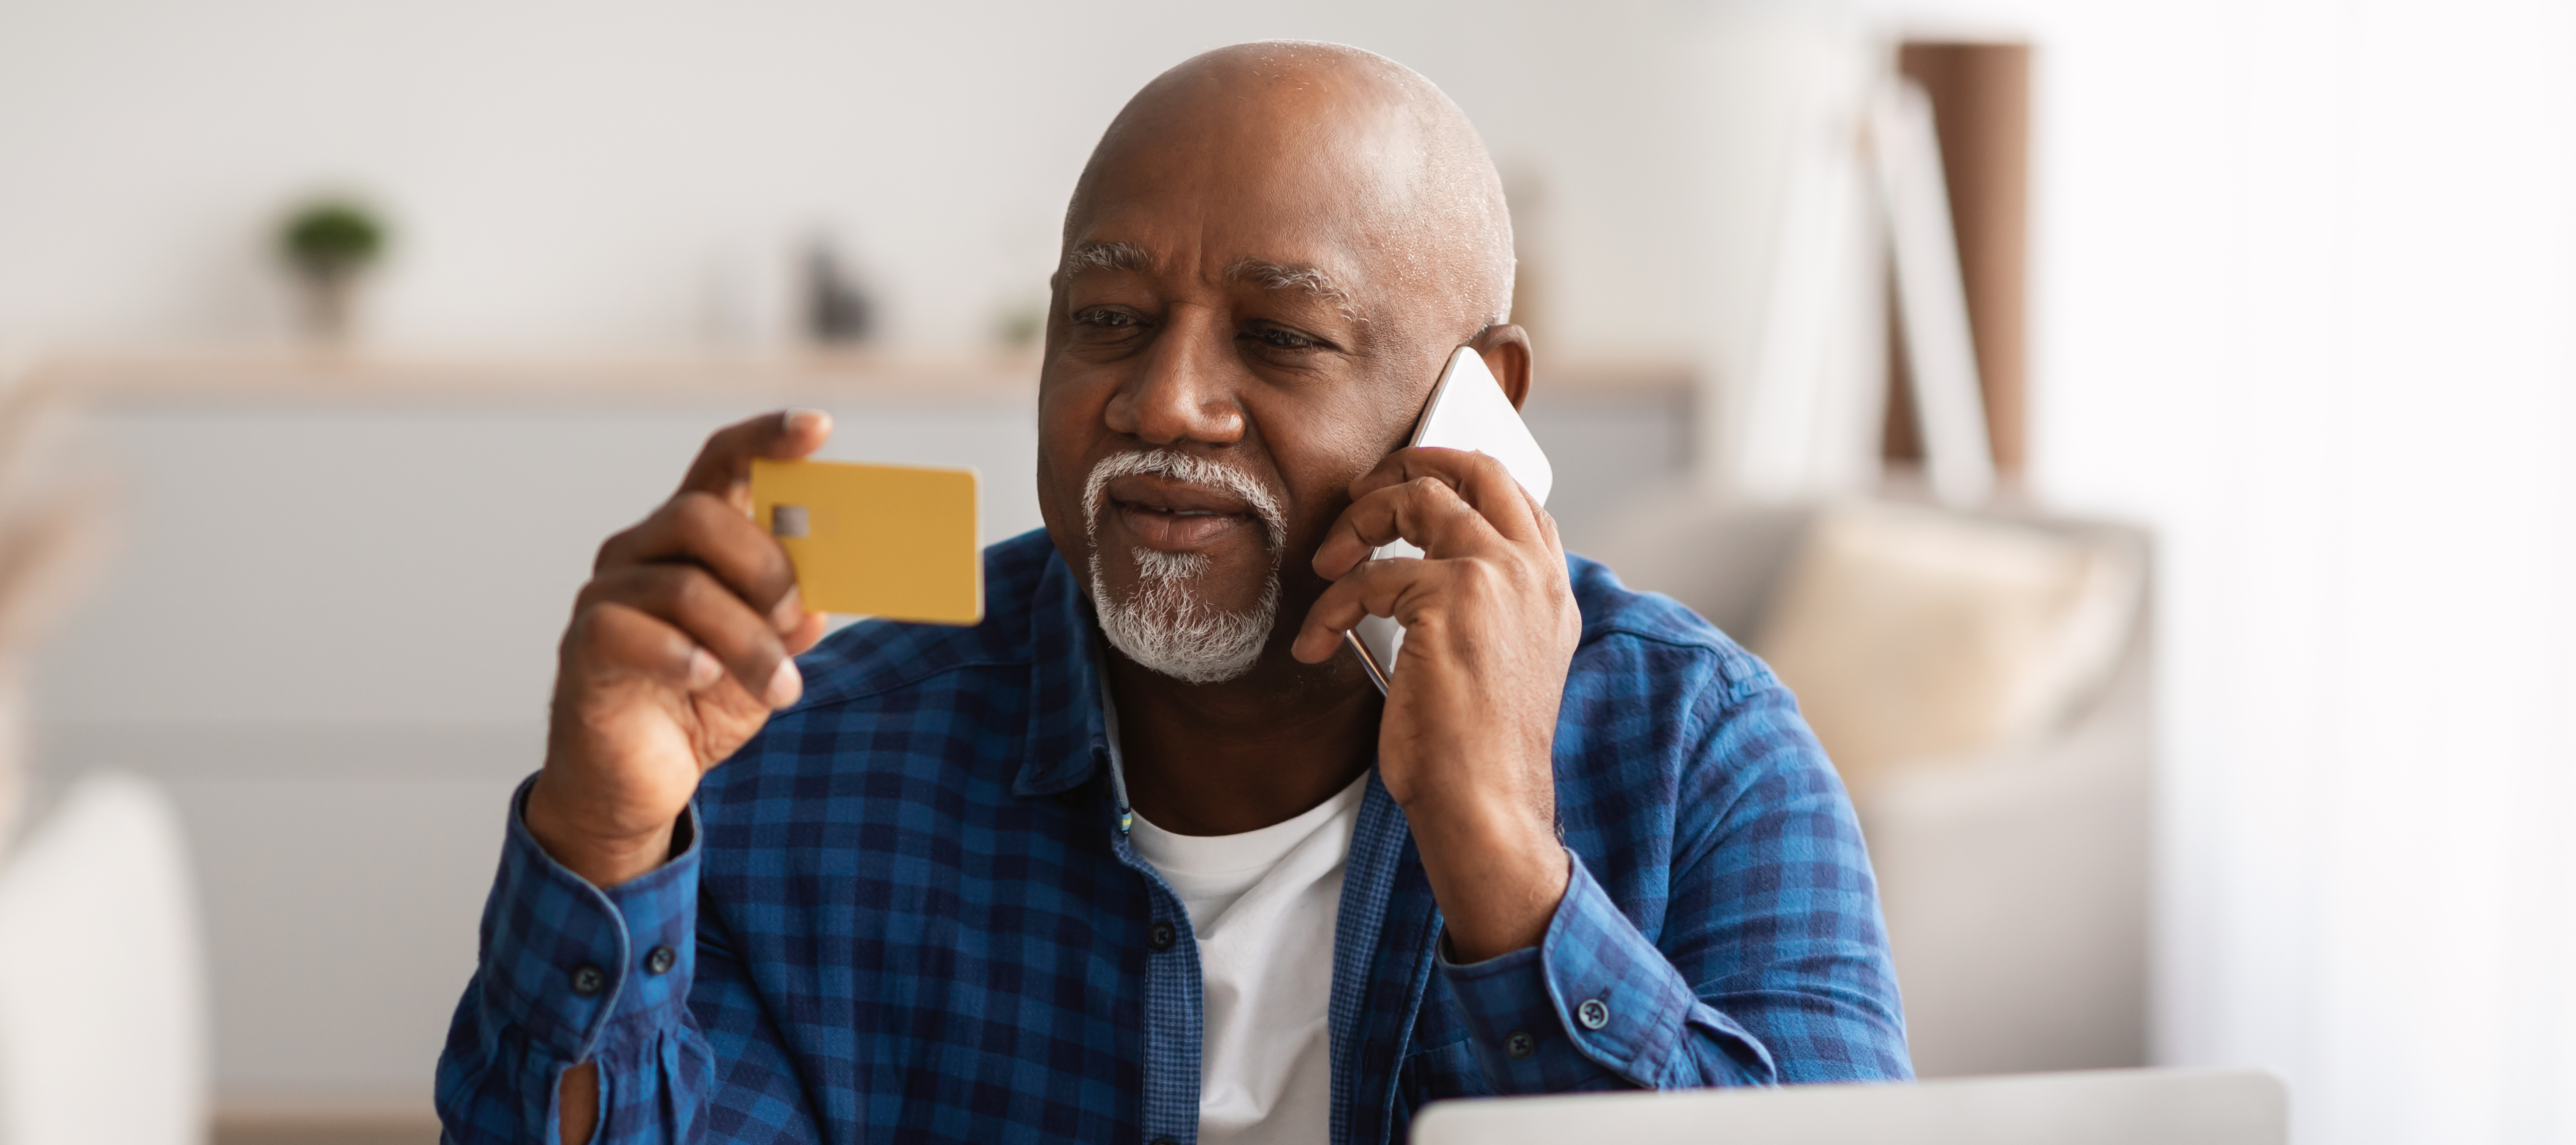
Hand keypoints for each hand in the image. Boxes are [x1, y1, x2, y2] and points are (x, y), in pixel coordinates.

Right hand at [524, 410, 833, 887]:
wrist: (636, 783)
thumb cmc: (699, 704)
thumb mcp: (766, 660)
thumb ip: (791, 623)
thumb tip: (818, 603)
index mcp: (689, 540)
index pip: (721, 463)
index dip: (765, 438)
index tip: (817, 428)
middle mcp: (640, 551)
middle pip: (701, 516)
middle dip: (765, 567)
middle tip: (796, 619)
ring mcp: (605, 596)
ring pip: (682, 586)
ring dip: (747, 640)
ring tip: (781, 687)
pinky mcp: (582, 647)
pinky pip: (630, 630)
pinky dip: (682, 656)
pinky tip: (705, 680)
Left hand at [1292, 447, 1580, 960]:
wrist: (1488, 804)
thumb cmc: (1480, 753)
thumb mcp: (1500, 667)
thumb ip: (1484, 614)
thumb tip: (1418, 582)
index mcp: (1550, 590)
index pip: (1516, 499)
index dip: (1458, 477)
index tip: (1407, 489)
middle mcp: (1531, 572)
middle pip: (1473, 471)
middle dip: (1408, 464)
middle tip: (1359, 492)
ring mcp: (1495, 576)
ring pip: (1415, 501)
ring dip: (1356, 523)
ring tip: (1326, 563)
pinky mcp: (1449, 596)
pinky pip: (1366, 578)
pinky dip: (1329, 608)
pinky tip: (1317, 646)